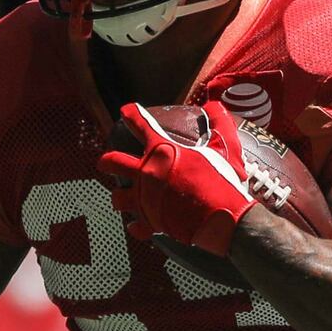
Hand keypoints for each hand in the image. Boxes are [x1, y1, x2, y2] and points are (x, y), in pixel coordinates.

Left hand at [99, 101, 264, 256]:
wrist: (222, 218)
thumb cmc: (222, 181)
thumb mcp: (225, 147)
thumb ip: (219, 122)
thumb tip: (214, 104)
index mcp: (163, 151)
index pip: (141, 125)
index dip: (131, 115)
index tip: (125, 111)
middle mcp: (147, 173)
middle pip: (113, 163)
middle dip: (106, 162)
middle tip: (105, 163)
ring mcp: (145, 199)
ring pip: (118, 197)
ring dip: (119, 196)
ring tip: (121, 196)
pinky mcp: (151, 222)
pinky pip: (135, 226)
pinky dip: (136, 225)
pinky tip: (136, 224)